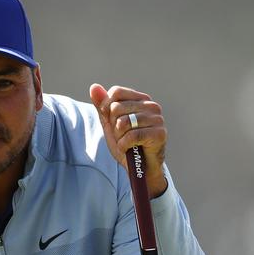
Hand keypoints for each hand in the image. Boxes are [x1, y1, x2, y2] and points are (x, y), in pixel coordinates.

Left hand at [89, 83, 168, 197]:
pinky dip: (124, 146)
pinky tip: (129, 149)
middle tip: (123, 136)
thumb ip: (102, 106)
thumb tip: (94, 86)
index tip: (112, 122)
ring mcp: (157, 119)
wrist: (140, 168)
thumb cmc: (127, 144)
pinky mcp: (160, 134)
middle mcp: (151, 106)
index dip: (107, 109)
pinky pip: (131, 136)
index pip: (116, 92)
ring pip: (123, 122)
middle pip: (117, 108)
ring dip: (119, 138)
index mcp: (141, 99)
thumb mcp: (110, 124)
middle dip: (114, 127)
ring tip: (127, 143)